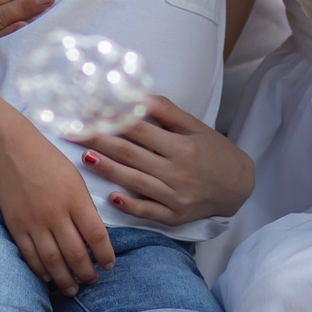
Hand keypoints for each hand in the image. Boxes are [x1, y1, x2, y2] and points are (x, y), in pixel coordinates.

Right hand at [0, 131, 116, 294]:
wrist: (10, 149)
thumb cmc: (48, 160)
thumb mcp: (75, 179)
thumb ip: (85, 208)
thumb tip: (95, 237)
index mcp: (75, 199)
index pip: (96, 236)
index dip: (105, 255)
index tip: (109, 265)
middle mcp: (55, 213)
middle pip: (76, 254)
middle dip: (87, 273)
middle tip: (93, 280)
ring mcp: (34, 222)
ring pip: (53, 261)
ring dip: (65, 280)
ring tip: (73, 289)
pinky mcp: (16, 226)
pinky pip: (30, 256)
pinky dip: (41, 270)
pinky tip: (49, 277)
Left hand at [81, 97, 252, 225]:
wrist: (238, 186)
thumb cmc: (214, 152)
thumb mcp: (196, 127)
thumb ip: (167, 112)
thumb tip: (137, 95)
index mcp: (181, 146)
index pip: (139, 129)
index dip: (112, 119)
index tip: (89, 112)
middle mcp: (177, 171)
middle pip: (131, 153)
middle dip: (99, 141)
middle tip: (73, 132)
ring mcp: (175, 196)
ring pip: (135, 181)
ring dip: (108, 169)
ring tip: (84, 158)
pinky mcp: (174, 216)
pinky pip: (148, 210)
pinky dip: (130, 205)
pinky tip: (111, 197)